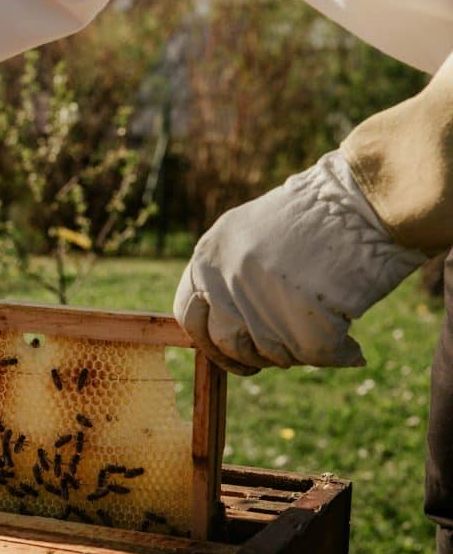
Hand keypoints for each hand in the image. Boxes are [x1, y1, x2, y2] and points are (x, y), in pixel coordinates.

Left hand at [173, 150, 426, 375]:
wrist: (366, 197)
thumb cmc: (316, 215)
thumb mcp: (250, 233)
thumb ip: (226, 277)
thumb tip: (223, 331)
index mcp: (208, 255)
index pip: (188, 315)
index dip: (209, 342)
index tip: (232, 352)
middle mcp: (226, 277)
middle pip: (228, 342)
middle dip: (254, 355)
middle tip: (283, 352)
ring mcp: (261, 297)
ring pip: (271, 352)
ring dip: (298, 352)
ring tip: (324, 332)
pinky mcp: (302, 315)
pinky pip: (315, 355)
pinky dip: (338, 355)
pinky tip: (351, 348)